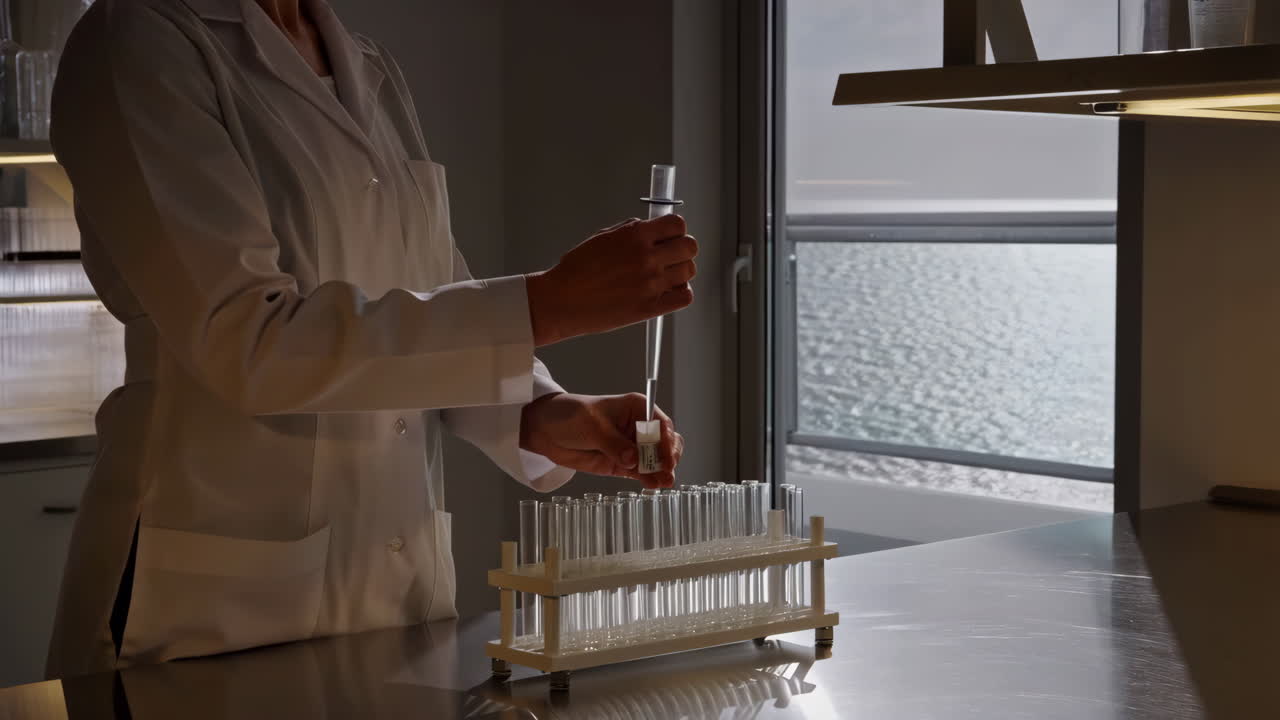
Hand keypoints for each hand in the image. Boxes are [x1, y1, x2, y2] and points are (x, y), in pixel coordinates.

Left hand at [520, 392, 684, 488]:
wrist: (546, 431)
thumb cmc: (570, 416)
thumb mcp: (592, 426)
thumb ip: (613, 443)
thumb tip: (633, 459)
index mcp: (637, 408)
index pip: (661, 424)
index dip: (667, 440)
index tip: (667, 457)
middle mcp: (639, 427)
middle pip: (665, 443)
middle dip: (668, 457)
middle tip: (666, 471)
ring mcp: (632, 447)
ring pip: (656, 460)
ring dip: (661, 471)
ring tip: (663, 482)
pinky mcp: (623, 464)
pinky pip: (642, 472)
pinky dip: (649, 479)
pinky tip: (653, 485)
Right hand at [525, 215, 697, 346]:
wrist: (562, 301)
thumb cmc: (576, 271)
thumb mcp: (602, 238)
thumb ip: (631, 231)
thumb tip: (651, 227)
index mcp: (634, 236)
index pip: (677, 224)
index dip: (676, 229)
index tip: (671, 235)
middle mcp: (646, 258)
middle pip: (689, 247)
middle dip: (682, 249)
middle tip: (672, 255)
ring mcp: (650, 283)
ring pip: (689, 271)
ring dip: (680, 271)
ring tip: (665, 275)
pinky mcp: (650, 307)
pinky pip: (684, 296)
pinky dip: (679, 293)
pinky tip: (665, 291)